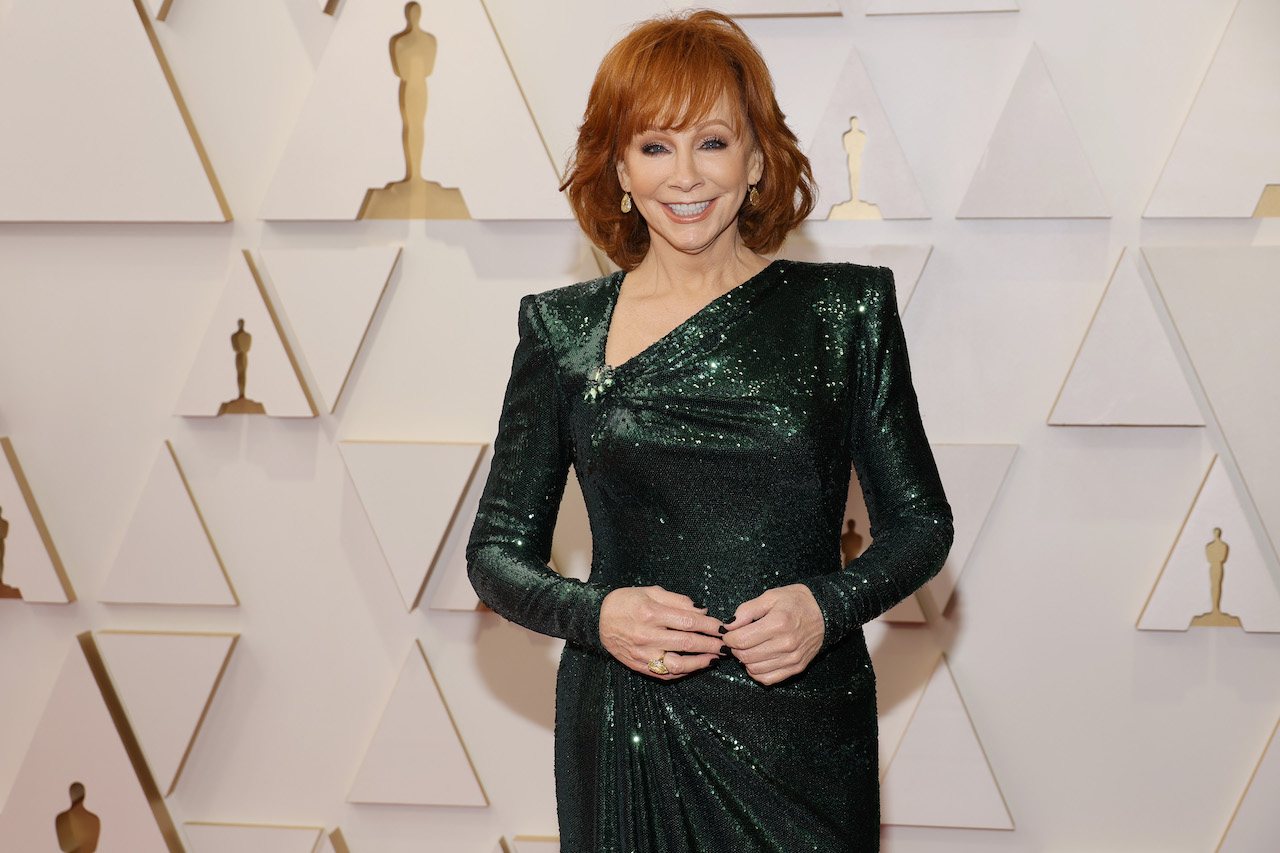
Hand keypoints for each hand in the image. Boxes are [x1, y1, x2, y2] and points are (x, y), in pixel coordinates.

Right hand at [600, 586, 724, 679]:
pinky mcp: (638, 665)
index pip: (689, 620)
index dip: (709, 625)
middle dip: (711, 644)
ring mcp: (642, 653)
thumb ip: (677, 600)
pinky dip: (683, 672)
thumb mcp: (650, 591)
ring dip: (700, 662)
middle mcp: (646, 635)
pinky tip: (694, 666)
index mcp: (651, 612)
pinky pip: (665, 674)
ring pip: (678, 664)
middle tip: (725, 645)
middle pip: (688, 642)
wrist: (597, 618)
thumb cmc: (625, 601)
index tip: (722, 627)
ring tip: (714, 658)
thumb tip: (703, 610)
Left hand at [722, 584, 824, 684]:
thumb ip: (746, 610)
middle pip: (746, 656)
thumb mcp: (771, 596)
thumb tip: (728, 626)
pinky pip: (769, 679)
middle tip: (737, 640)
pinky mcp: (797, 667)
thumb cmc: (797, 602)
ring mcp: (792, 658)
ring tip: (748, 648)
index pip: (742, 640)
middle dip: (735, 649)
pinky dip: (757, 672)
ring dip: (745, 660)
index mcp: (778, 623)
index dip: (729, 638)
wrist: (826, 613)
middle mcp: (786, 643)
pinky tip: (757, 660)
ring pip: (755, 669)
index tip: (729, 633)